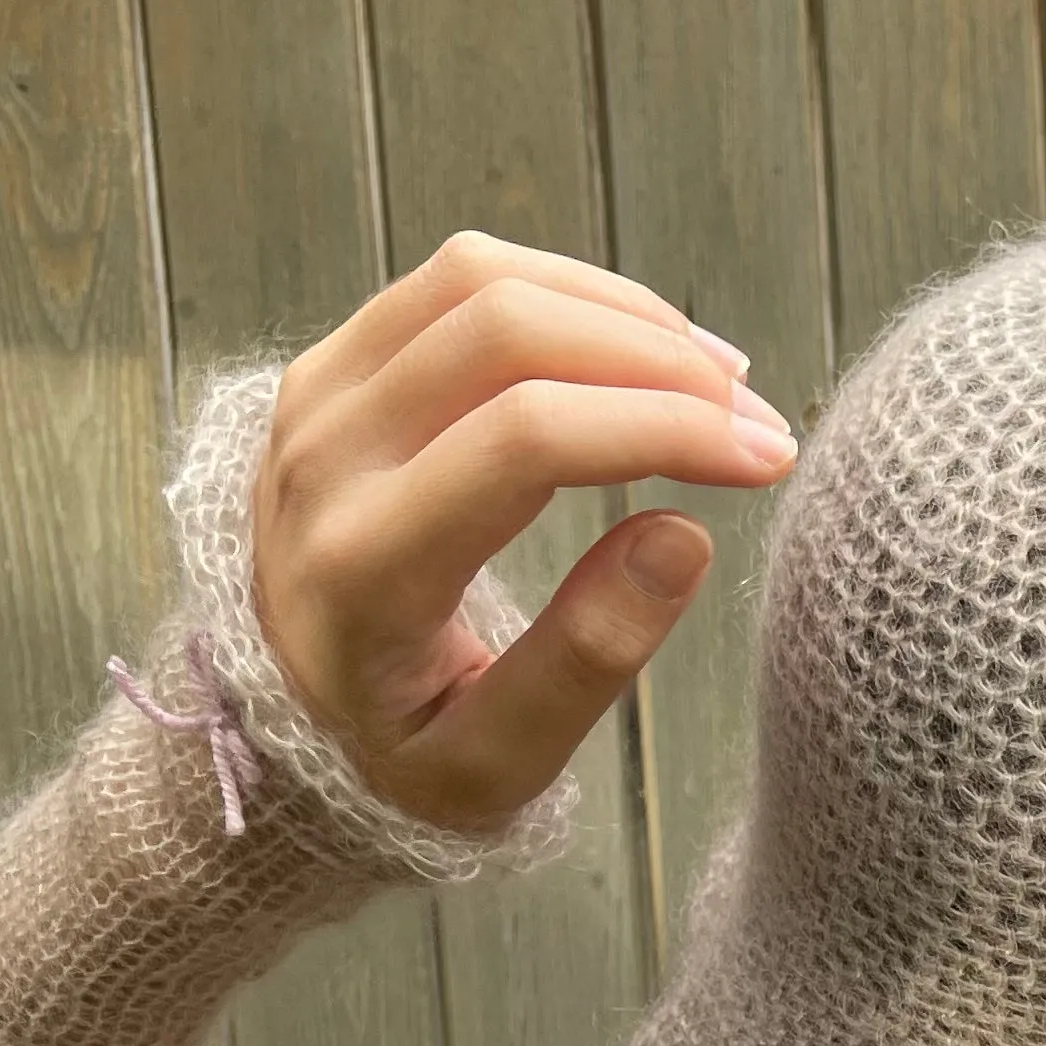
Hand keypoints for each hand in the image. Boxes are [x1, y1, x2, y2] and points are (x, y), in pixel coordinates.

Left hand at [251, 230, 798, 831]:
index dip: (664, 427)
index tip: (766, 458)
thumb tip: (686, 536)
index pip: (525, 439)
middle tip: (759, 423)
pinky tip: (647, 349)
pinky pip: (458, 280)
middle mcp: (324, 456)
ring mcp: (319, 393)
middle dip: (660, 362)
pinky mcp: (334, 360)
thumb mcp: (494, 765)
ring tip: (718, 379)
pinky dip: (568, 295)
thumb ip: (583, 664)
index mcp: (363, 566)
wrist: (278, 720)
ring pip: (482, 281)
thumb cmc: (402, 755)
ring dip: (621, 314)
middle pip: (506, 333)